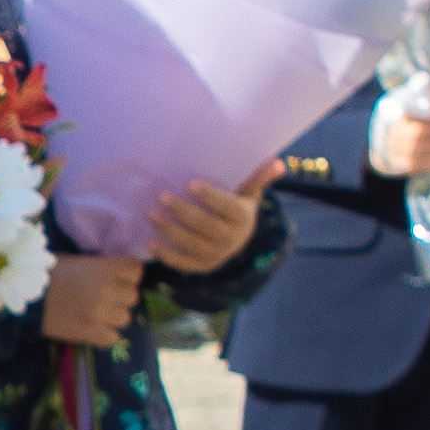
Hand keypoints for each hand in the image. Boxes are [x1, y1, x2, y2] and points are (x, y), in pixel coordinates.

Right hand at [41, 250, 145, 348]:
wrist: (24, 297)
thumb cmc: (46, 274)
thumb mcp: (75, 260)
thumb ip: (98, 266)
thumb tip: (114, 272)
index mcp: (104, 268)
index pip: (136, 271)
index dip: (127, 275)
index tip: (117, 278)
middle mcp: (107, 291)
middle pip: (132, 296)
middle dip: (120, 297)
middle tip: (104, 297)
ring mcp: (100, 314)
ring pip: (124, 318)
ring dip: (113, 316)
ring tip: (97, 314)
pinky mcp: (90, 333)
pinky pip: (112, 337)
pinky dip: (104, 334)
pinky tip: (92, 327)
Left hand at [145, 169, 272, 270]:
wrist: (237, 237)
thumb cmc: (237, 205)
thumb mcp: (248, 191)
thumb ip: (258, 177)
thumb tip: (278, 163)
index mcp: (243, 218)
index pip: (228, 207)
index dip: (210, 197)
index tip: (190, 184)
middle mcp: (232, 239)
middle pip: (205, 226)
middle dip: (183, 211)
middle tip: (162, 197)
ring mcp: (217, 254)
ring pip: (191, 244)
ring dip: (169, 230)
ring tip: (151, 214)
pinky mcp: (203, 266)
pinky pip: (184, 263)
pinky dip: (167, 255)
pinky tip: (151, 242)